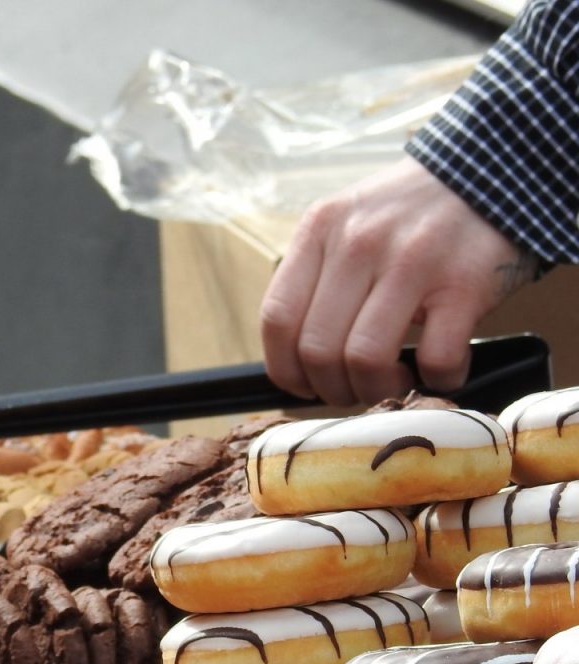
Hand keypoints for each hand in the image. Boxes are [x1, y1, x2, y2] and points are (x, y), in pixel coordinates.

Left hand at [260, 156, 538, 406]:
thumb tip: (293, 359)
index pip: (277, 319)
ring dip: (376, 391)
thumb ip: (315, 277)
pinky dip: (436, 380)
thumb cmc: (408, 216)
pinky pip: (436, 358)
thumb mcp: (345, 224)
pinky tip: (438, 371)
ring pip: (366, 360)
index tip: (304, 386)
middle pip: (317, 350)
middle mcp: (359, 243)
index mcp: (320, 230)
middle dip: (332, 389)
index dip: (285, 369)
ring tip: (392, 384)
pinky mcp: (464, 283)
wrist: (489, 170)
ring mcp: (412, 262)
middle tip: (353, 389)